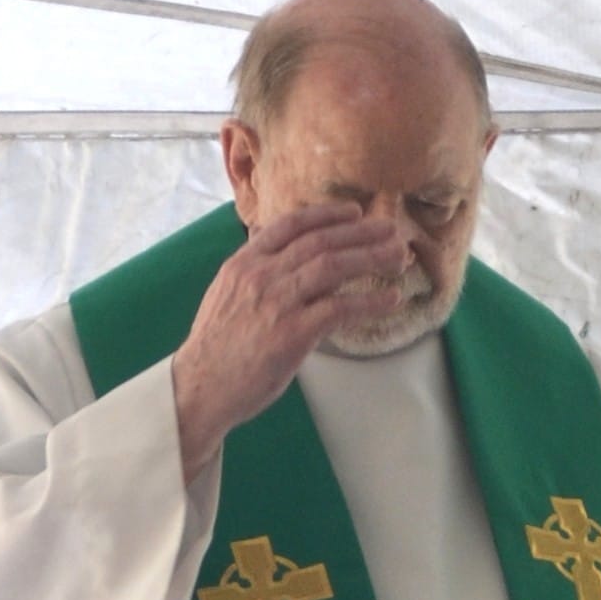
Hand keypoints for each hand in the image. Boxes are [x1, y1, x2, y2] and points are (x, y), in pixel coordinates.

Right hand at [170, 205, 412, 480]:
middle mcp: (260, 275)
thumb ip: (256, 275)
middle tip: (392, 231)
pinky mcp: (293, 333)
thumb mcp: (228, 296)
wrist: (200, 387)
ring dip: (372, 258)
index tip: (354, 212)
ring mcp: (277, 302)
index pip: (290, 225)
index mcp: (243, 263)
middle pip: (320, 241)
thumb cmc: (217, 348)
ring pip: (333, 266)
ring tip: (400, 257)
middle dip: (361, 233)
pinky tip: (392, 299)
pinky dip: (370, 302)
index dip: (326, 215)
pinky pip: (340, 308)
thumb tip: (287, 263)